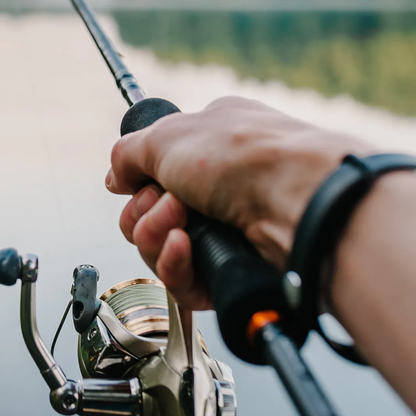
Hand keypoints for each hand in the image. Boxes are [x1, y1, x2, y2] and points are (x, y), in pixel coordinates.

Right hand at [106, 96, 371, 308]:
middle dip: (144, 211)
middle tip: (168, 202)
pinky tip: (186, 247)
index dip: (139, 181)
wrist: (299, 201)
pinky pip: (182, 281)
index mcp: (210, 142)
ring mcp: (228, 229)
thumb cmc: (245, 156)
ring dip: (155, 235)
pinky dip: (175, 264)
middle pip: (149, 213)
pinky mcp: (232, 270)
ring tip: (181, 223)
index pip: (155, 170)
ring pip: (160, 248)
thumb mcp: (166, 135)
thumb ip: (127, 154)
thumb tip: (115, 178)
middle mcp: (220, 185)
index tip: (138, 181)